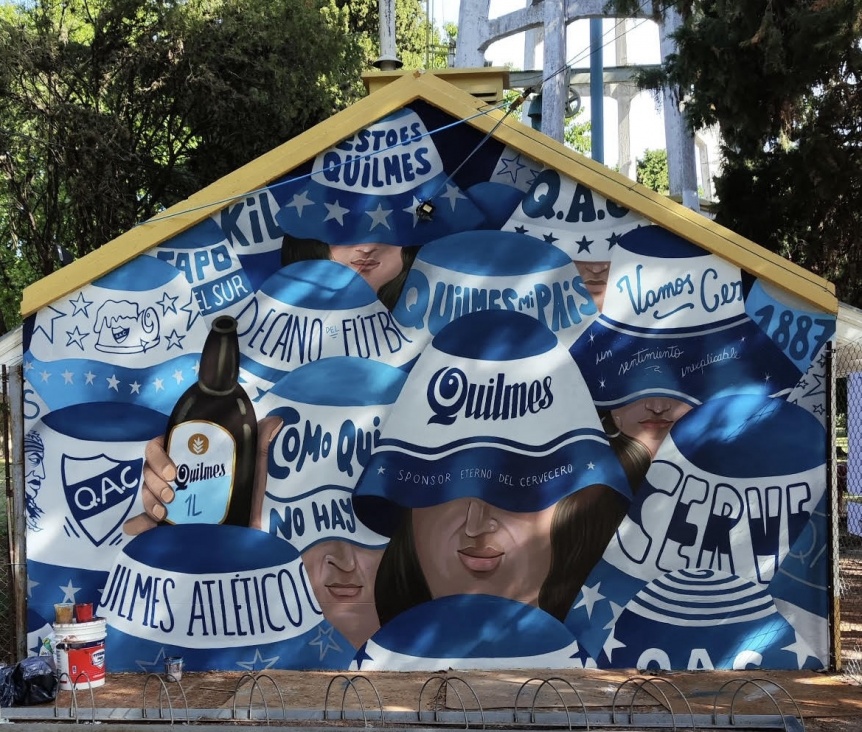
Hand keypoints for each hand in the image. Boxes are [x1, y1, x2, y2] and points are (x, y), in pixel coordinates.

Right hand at [122, 417, 282, 535]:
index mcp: (188, 459)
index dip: (159, 454)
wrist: (250, 534)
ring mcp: (168, 501)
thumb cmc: (248, 496)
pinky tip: (137, 529)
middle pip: (148, 470)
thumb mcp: (253, 469)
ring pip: (145, 492)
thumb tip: (274, 420)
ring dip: (149, 500)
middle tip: (171, 494)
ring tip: (164, 512)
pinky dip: (137, 524)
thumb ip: (259, 445)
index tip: (173, 469)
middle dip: (153, 480)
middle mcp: (174, 477)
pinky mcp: (165, 525)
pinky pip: (142, 523)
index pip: (161, 446)